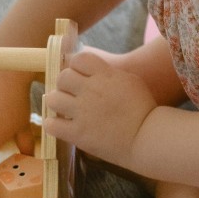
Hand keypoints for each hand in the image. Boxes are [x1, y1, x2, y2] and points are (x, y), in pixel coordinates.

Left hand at [44, 50, 156, 171]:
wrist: (146, 138)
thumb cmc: (144, 108)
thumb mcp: (131, 80)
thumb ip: (109, 73)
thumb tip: (92, 71)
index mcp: (105, 75)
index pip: (78, 59)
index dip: (76, 65)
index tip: (79, 74)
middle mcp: (90, 90)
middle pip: (63, 77)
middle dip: (65, 83)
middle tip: (70, 92)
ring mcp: (82, 112)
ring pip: (52, 99)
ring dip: (56, 101)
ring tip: (62, 107)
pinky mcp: (78, 133)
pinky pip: (52, 125)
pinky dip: (52, 124)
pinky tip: (59, 125)